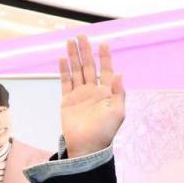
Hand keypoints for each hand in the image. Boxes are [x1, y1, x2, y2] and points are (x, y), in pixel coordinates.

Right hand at [59, 34, 124, 157]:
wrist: (87, 146)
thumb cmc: (105, 131)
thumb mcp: (117, 112)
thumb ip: (119, 93)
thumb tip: (120, 74)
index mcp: (107, 93)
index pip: (106, 70)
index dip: (105, 57)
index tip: (103, 43)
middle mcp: (93, 91)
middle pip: (89, 66)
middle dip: (85, 51)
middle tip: (81, 36)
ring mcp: (80, 94)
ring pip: (76, 71)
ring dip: (73, 56)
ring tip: (70, 42)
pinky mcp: (67, 100)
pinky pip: (65, 81)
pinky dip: (64, 70)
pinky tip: (63, 59)